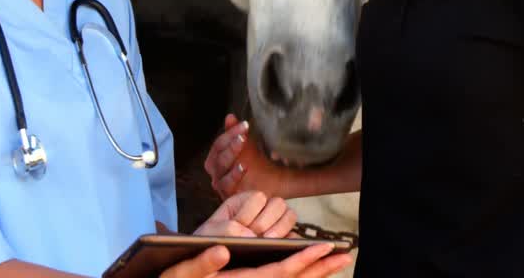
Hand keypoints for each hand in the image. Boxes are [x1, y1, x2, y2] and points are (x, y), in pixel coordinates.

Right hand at [159, 242, 353, 277]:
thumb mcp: (179, 273)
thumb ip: (200, 263)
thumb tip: (223, 251)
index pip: (276, 274)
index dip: (300, 261)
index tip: (322, 249)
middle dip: (319, 269)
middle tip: (344, 255)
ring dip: (315, 273)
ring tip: (338, 260)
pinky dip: (300, 276)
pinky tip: (313, 269)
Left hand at [195, 191, 297, 238]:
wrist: (208, 260)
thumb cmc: (209, 244)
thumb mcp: (210, 233)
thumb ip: (226, 229)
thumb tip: (250, 234)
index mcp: (242, 202)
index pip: (258, 197)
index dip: (250, 213)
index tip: (241, 225)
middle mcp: (260, 209)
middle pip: (278, 203)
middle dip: (267, 221)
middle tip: (258, 235)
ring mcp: (272, 224)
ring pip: (289, 215)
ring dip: (280, 228)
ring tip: (268, 241)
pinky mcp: (280, 240)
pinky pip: (294, 235)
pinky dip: (290, 240)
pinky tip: (280, 248)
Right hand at [204, 115, 289, 199]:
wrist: (276, 187)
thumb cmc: (260, 167)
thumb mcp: (250, 147)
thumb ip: (237, 133)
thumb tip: (229, 116)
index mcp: (219, 159)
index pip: (219, 144)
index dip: (230, 133)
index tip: (245, 124)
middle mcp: (217, 172)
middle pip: (217, 154)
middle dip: (229, 141)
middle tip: (243, 134)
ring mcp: (222, 184)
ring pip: (220, 168)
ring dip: (231, 153)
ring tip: (242, 142)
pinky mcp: (229, 196)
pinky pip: (227, 185)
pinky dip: (234, 174)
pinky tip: (244, 166)